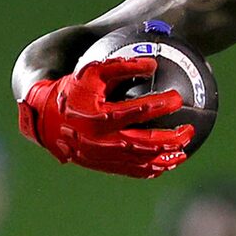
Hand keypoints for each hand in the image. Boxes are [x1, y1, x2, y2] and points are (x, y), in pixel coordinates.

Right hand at [18, 57, 192, 176]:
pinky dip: (152, 169)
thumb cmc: (72, 89)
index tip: (178, 99)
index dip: (160, 105)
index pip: (136, 112)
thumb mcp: (92, 71)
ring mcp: (103, 157)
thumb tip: (153, 64)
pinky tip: (167, 163)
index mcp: (99, 116)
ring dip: (166, 158)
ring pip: (141, 162)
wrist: (46, 119)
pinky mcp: (103, 166)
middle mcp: (101, 141)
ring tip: (184, 151)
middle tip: (189, 130)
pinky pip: (133, 171)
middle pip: (144, 143)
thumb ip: (122, 65)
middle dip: (170, 138)